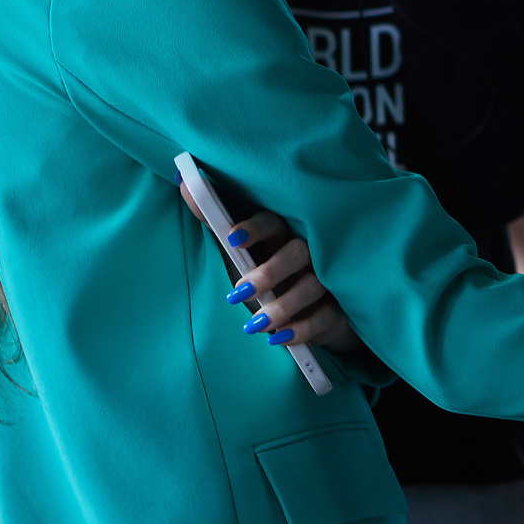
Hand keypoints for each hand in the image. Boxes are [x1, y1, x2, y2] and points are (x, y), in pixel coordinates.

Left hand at [177, 186, 360, 351]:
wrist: (304, 308)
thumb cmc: (266, 270)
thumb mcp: (238, 250)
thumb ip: (214, 220)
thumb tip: (185, 184)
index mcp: (283, 232)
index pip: (275, 221)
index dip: (255, 228)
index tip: (232, 240)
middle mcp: (309, 251)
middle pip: (299, 252)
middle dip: (269, 272)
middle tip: (238, 294)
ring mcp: (327, 278)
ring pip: (314, 285)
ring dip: (283, 306)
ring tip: (254, 325)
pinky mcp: (338, 308)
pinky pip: (326, 317)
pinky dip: (302, 329)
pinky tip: (278, 339)